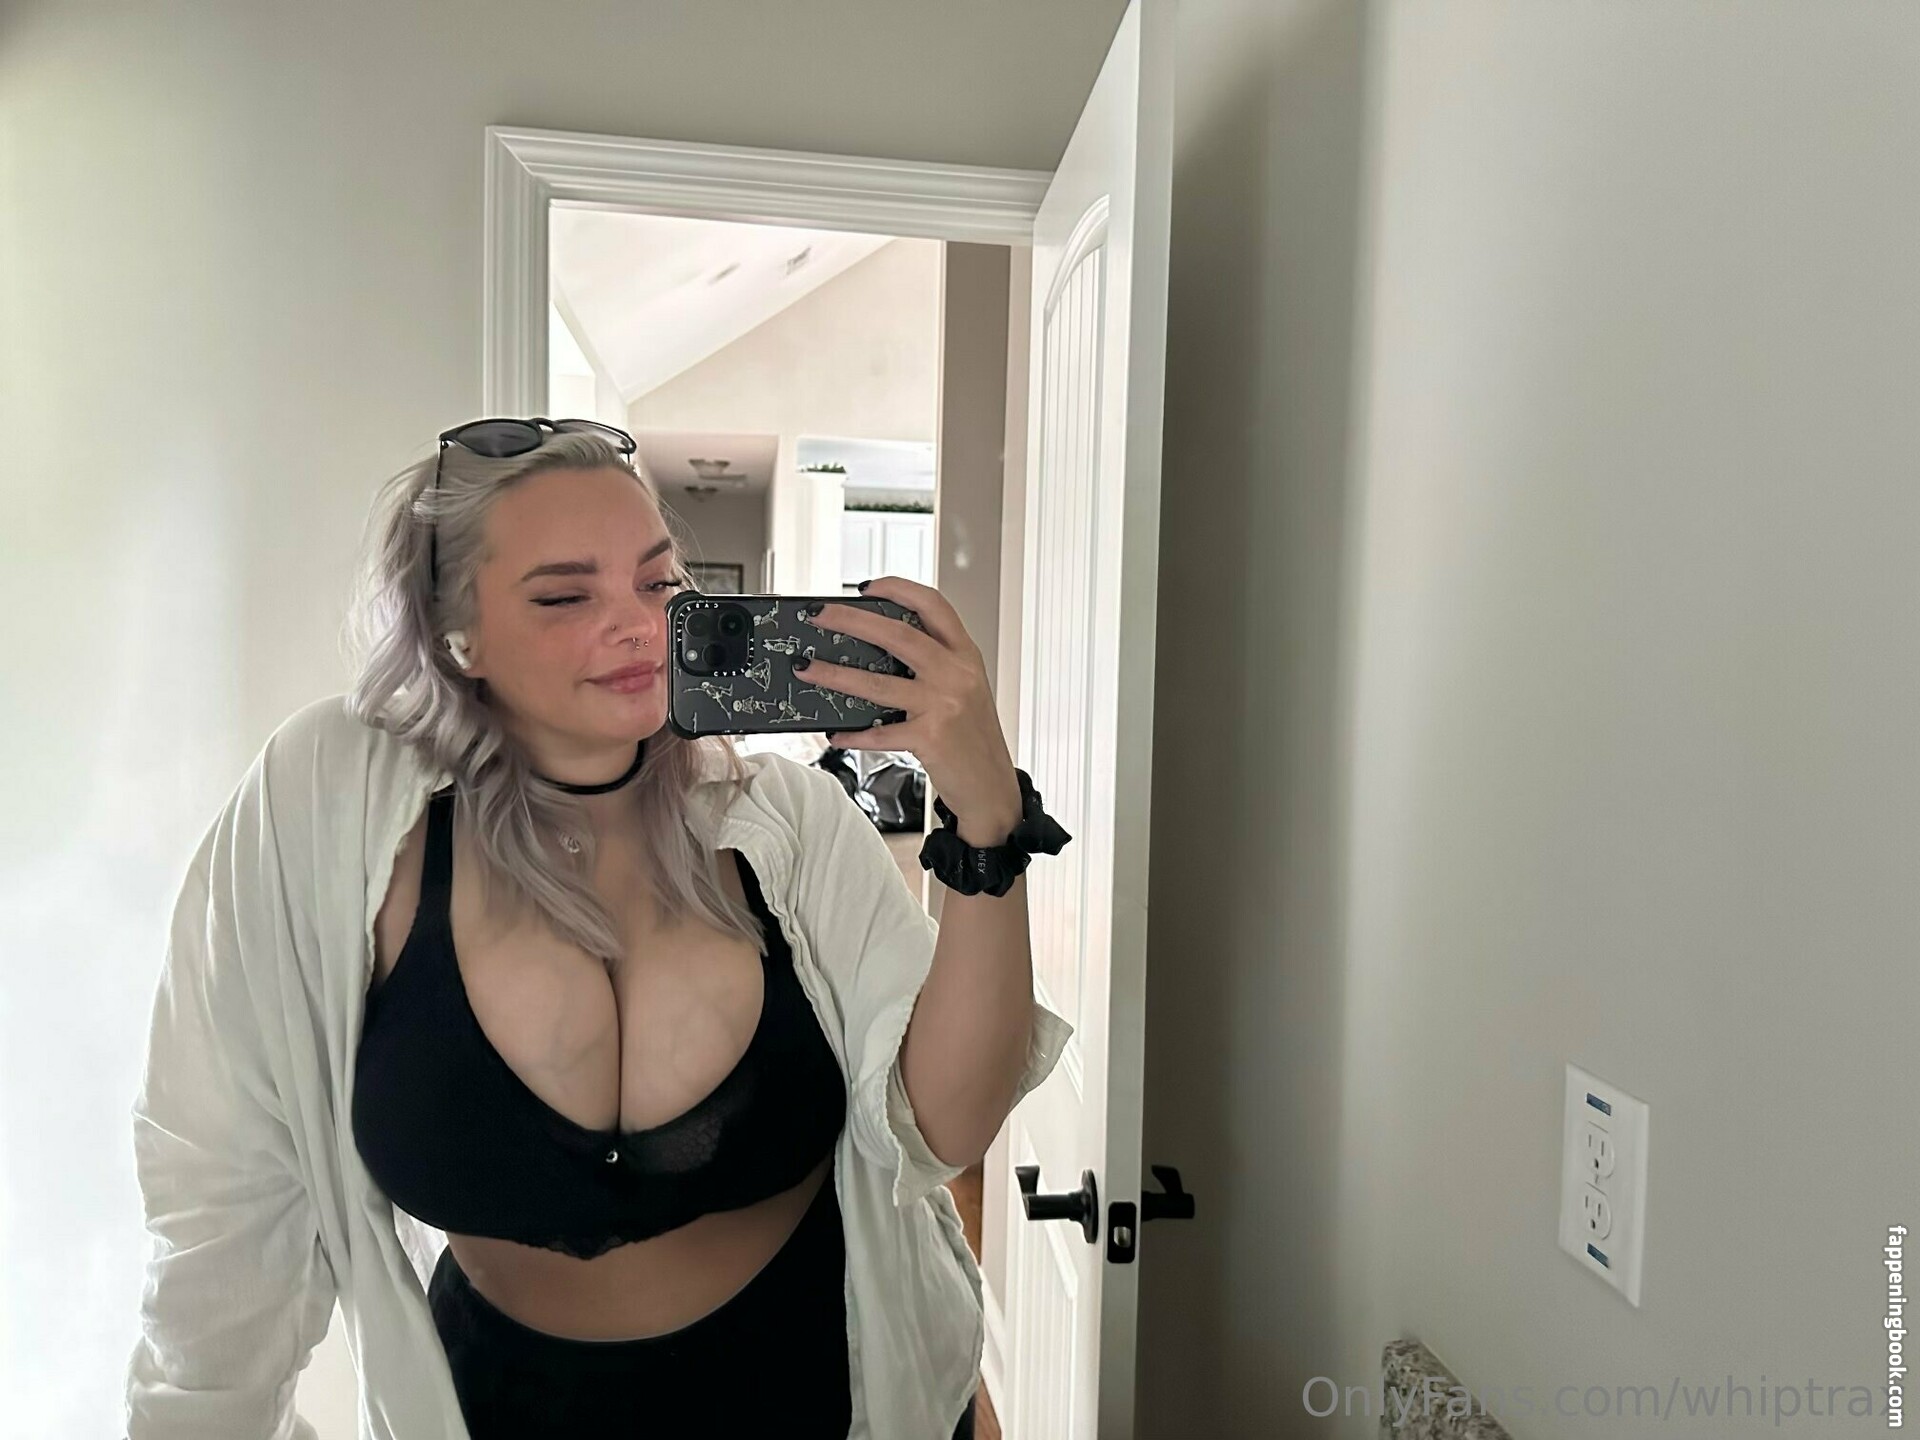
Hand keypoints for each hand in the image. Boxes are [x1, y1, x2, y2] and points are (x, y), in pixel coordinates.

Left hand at [799, 577, 1022, 845]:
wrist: (992, 787)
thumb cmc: (974, 739)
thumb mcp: (965, 689)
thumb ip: (934, 665)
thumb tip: (875, 650)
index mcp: (965, 656)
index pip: (934, 606)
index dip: (899, 589)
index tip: (867, 587)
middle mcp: (956, 675)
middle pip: (898, 634)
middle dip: (851, 619)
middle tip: (820, 614)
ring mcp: (943, 705)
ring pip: (878, 682)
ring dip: (835, 673)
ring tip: (807, 667)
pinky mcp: (929, 738)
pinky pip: (879, 732)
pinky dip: (853, 734)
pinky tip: (836, 733)